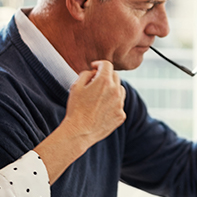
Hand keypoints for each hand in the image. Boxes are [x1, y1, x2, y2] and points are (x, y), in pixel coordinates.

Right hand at [35, 61, 125, 182]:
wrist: (79, 132)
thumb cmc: (75, 108)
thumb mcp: (76, 86)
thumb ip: (86, 74)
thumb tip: (95, 72)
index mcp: (104, 81)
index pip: (107, 65)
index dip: (99, 64)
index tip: (94, 68)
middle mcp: (116, 91)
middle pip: (115, 76)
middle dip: (106, 76)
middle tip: (95, 82)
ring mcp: (120, 104)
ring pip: (120, 90)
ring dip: (112, 89)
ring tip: (99, 96)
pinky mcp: (121, 115)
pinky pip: (119, 104)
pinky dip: (113, 103)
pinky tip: (101, 109)